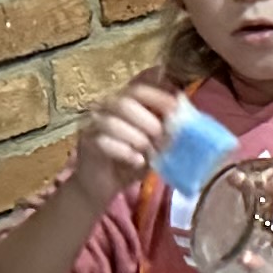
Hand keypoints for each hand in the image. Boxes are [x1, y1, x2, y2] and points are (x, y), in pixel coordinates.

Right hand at [77, 82, 181, 206]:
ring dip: (137, 137)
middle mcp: (106, 106)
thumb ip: (168, 126)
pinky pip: (103, 142)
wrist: (104, 185)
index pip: (139, 87)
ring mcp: (93, 123)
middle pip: (125, 101)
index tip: (177, 109)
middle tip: (163, 138)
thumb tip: (186, 113)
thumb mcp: (156, 143)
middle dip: (149, 120)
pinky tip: (138, 161)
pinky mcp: (86, 143)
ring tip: (151, 152)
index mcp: (125, 100)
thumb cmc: (133, 160)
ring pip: (113, 121)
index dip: (159, 95)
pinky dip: (125, 152)